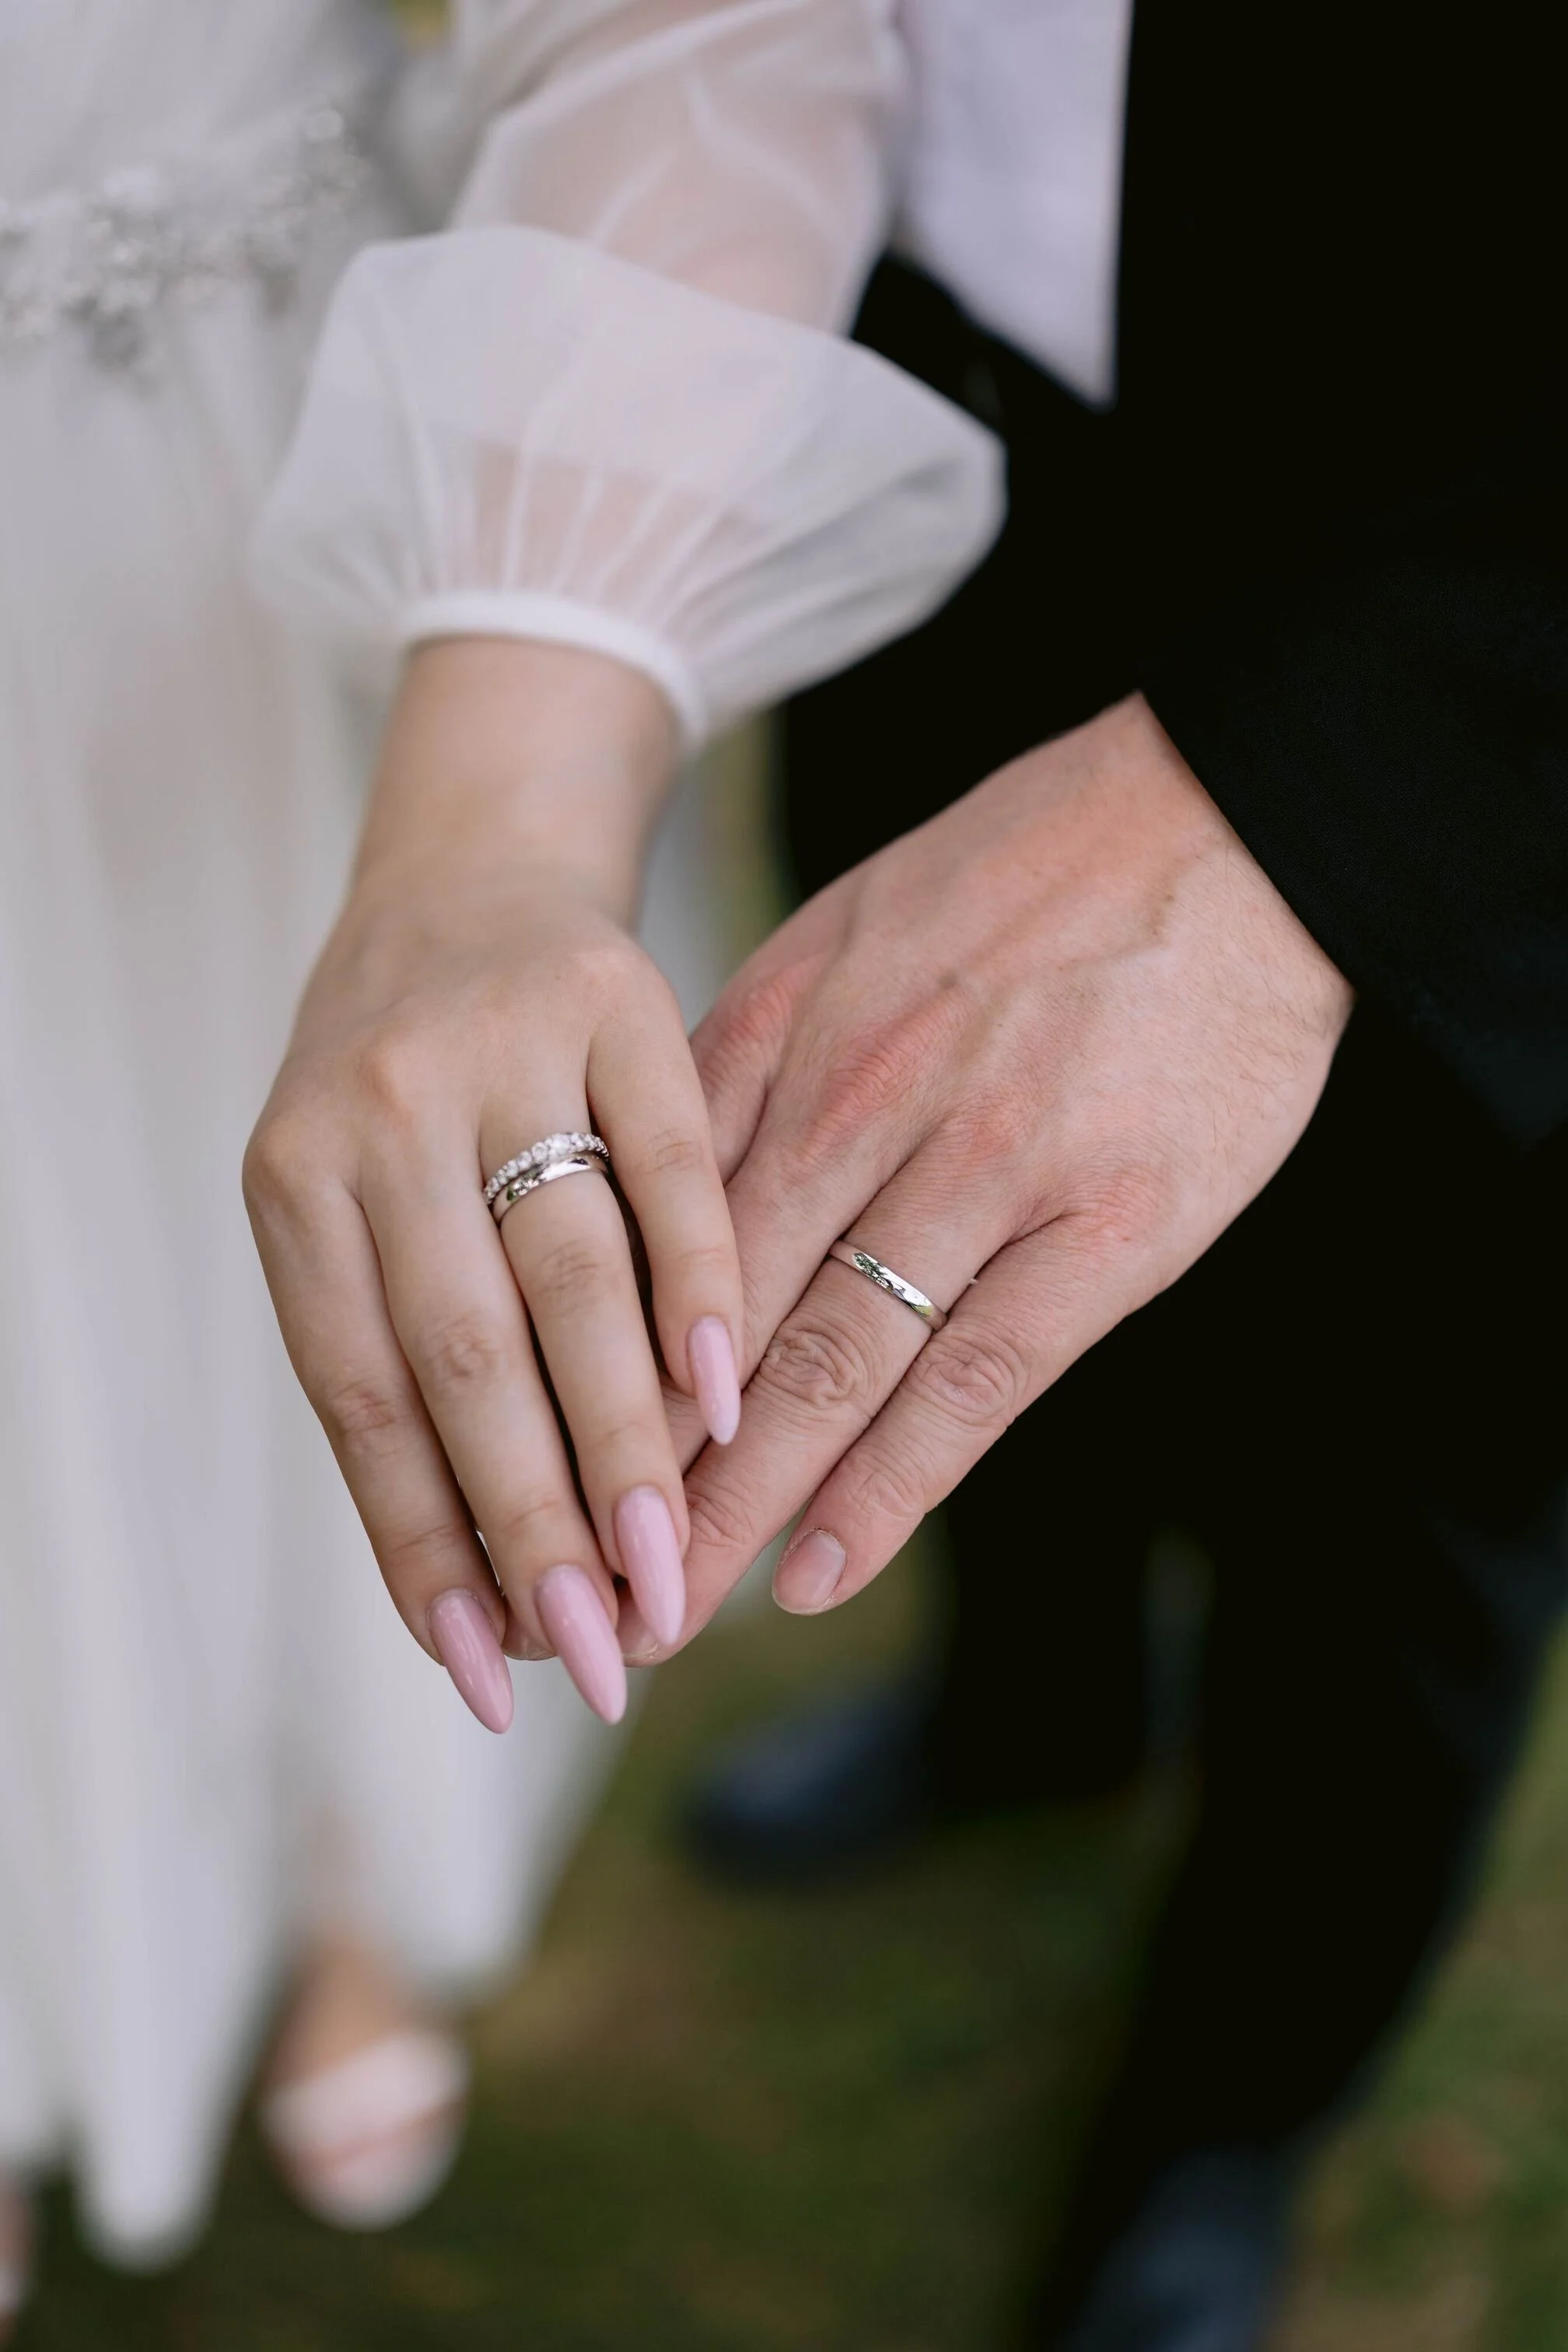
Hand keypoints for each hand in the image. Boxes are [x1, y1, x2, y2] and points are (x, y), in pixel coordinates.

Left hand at [245, 641, 742, 1727]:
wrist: (471, 863)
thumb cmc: (414, 1079)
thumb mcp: (361, 1195)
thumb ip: (413, 1361)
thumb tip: (481, 1590)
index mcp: (294, 1180)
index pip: (360, 1398)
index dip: (425, 1546)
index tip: (493, 1670)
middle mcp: (374, 1111)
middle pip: (463, 1357)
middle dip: (539, 1526)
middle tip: (609, 1651)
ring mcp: (496, 1048)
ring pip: (568, 1278)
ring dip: (628, 1440)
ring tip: (674, 1566)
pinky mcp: (617, 1000)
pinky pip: (669, 1164)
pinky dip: (702, 1283)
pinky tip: (731, 1395)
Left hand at [633, 693, 1351, 1652]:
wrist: (1227, 815)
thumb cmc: (1029, 876)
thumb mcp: (845, 937)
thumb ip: (747, 1067)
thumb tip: (646, 1190)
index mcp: (784, 1036)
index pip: (639, 1240)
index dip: (570, 1368)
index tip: (514, 1464)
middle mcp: (864, 1106)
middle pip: (708, 1326)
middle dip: (624, 1472)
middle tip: (553, 1588)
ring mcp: (989, 1171)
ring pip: (825, 1372)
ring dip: (731, 1511)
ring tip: (658, 1620)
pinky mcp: (1109, 1226)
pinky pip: (976, 1383)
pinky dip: (890, 1489)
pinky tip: (818, 1573)